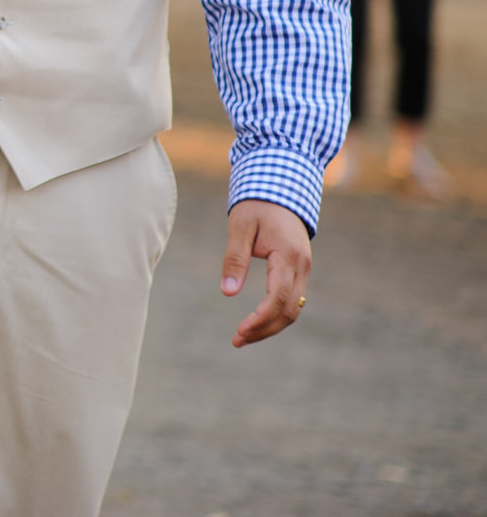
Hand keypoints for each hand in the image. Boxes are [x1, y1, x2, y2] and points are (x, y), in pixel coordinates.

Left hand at [220, 199, 311, 347]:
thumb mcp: (239, 227)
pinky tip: (257, 322)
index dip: (261, 318)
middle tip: (237, 340)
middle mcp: (302, 267)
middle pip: (289, 310)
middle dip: (264, 329)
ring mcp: (304, 270)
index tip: (240, 331)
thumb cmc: (256, 206)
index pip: (278, 296)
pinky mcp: (299, 271)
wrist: (280, 191)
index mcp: (288, 256)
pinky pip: (292, 300)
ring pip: (293, 309)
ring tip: (243, 337)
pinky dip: (276, 315)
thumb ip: (234, 259)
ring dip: (270, 326)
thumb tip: (227, 292)